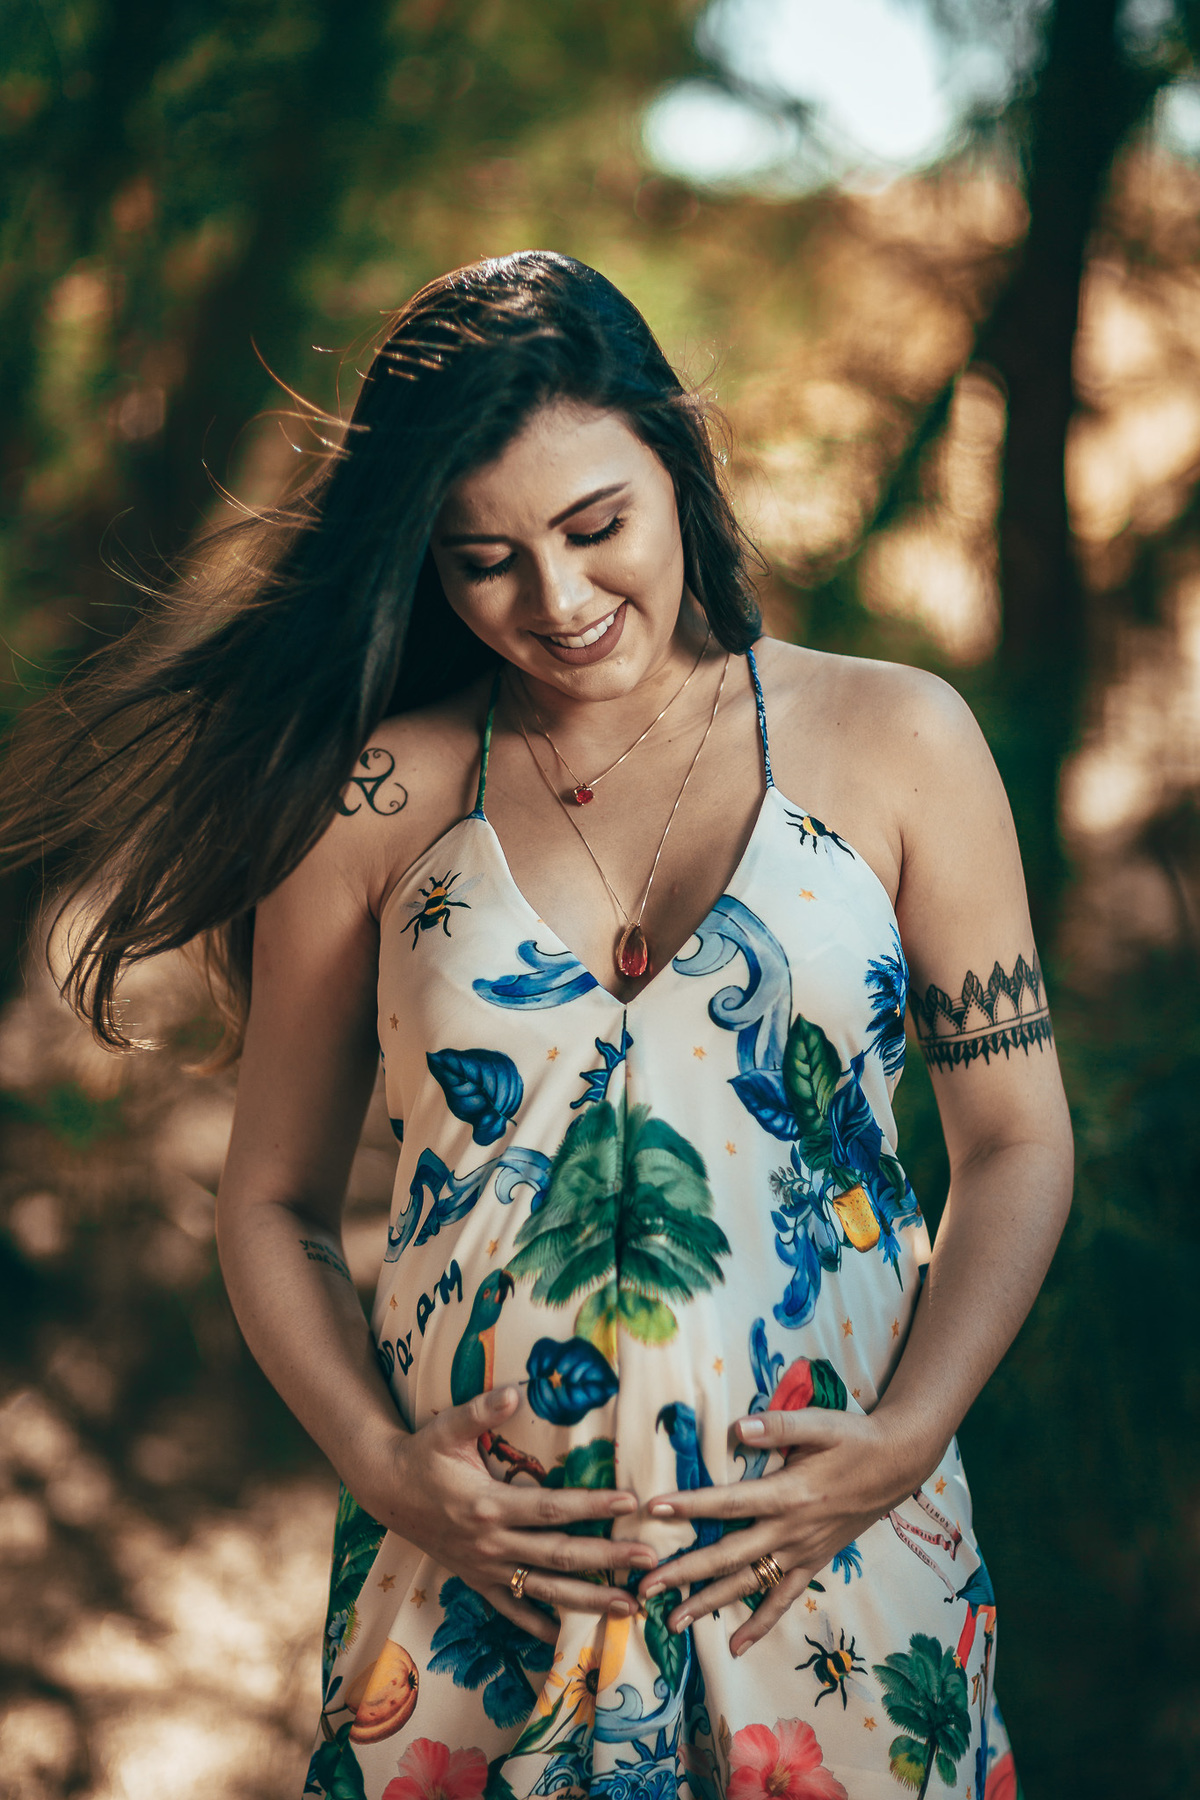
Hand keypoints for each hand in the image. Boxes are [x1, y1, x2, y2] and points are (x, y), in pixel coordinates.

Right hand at [349, 1386, 658, 1643]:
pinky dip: (538, 1625)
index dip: (591, 1505)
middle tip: (647, 1560)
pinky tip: (567, 1637)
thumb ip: (483, 1409)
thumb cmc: (424, 1454)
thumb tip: (518, 1389)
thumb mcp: (448, 1427)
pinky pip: (511, 1609)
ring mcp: (484, 1568)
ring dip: (588, 1599)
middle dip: (606, 1558)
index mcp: (489, 1505)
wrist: (386, 1490)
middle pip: (558, 1555)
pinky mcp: (476, 1581)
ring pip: (544, 1589)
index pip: (552, 1509)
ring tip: (628, 1606)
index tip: (629, 1502)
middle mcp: (491, 1543)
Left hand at [636, 1406, 921, 1655]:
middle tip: (645, 1588)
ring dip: (709, 1604)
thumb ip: (777, 1427)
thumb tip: (737, 1428)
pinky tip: (736, 1646)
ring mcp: (802, 1552)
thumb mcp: (820, 1424)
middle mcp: (792, 1530)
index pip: (730, 1502)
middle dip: (685, 1573)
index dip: (691, 1505)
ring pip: (749, 1585)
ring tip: (673, 1622)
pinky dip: (760, 1625)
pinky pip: (783, 1599)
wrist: (898, 1464)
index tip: (654, 1509)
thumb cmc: (855, 1438)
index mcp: (789, 1493)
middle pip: (729, 1556)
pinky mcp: (814, 1563)